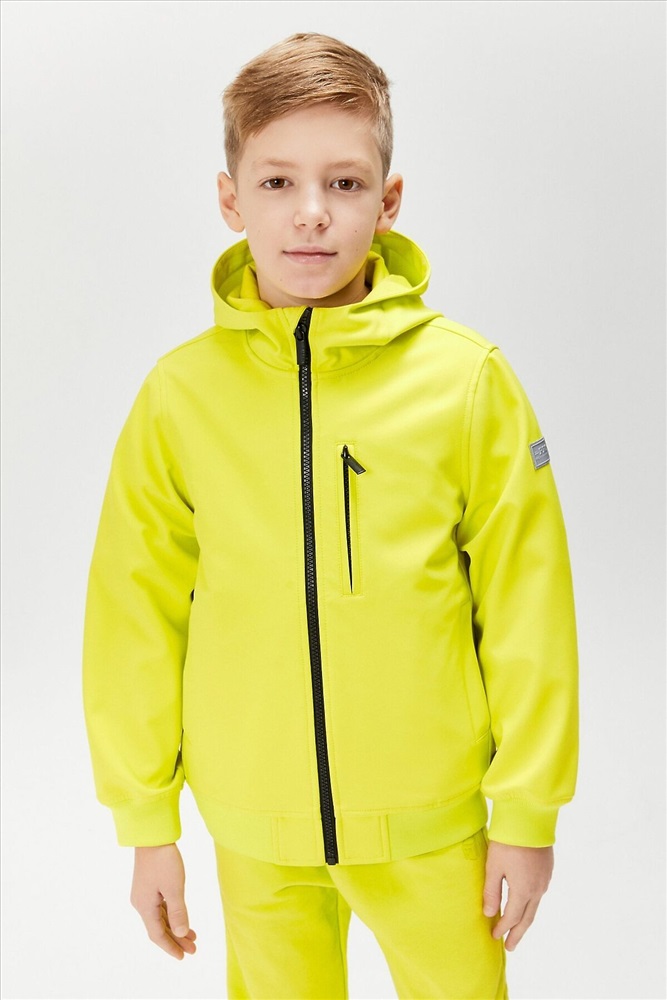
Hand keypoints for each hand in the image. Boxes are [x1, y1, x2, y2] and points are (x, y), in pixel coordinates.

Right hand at [130, 843, 196, 959]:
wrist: (152, 836)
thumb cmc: (163, 860)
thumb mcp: (174, 887)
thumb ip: (178, 912)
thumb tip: (182, 933)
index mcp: (145, 907)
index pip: (157, 935)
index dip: (170, 947)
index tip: (183, 957)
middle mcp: (141, 903)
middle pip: (159, 928)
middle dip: (176, 939)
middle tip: (193, 949)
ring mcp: (145, 894)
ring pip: (160, 918)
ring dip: (175, 928)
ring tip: (192, 937)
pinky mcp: (149, 886)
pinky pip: (161, 907)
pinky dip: (172, 915)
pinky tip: (182, 918)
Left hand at [483, 840, 552, 950]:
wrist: (529, 818)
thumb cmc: (508, 841)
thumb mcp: (493, 866)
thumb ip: (491, 891)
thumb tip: (489, 914)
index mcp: (523, 890)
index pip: (511, 917)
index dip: (503, 928)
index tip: (495, 937)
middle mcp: (537, 889)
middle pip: (527, 918)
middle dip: (517, 934)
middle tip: (510, 947)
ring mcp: (545, 879)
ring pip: (535, 906)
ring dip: (525, 920)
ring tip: (517, 929)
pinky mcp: (547, 870)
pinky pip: (539, 894)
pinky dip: (531, 905)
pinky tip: (526, 904)